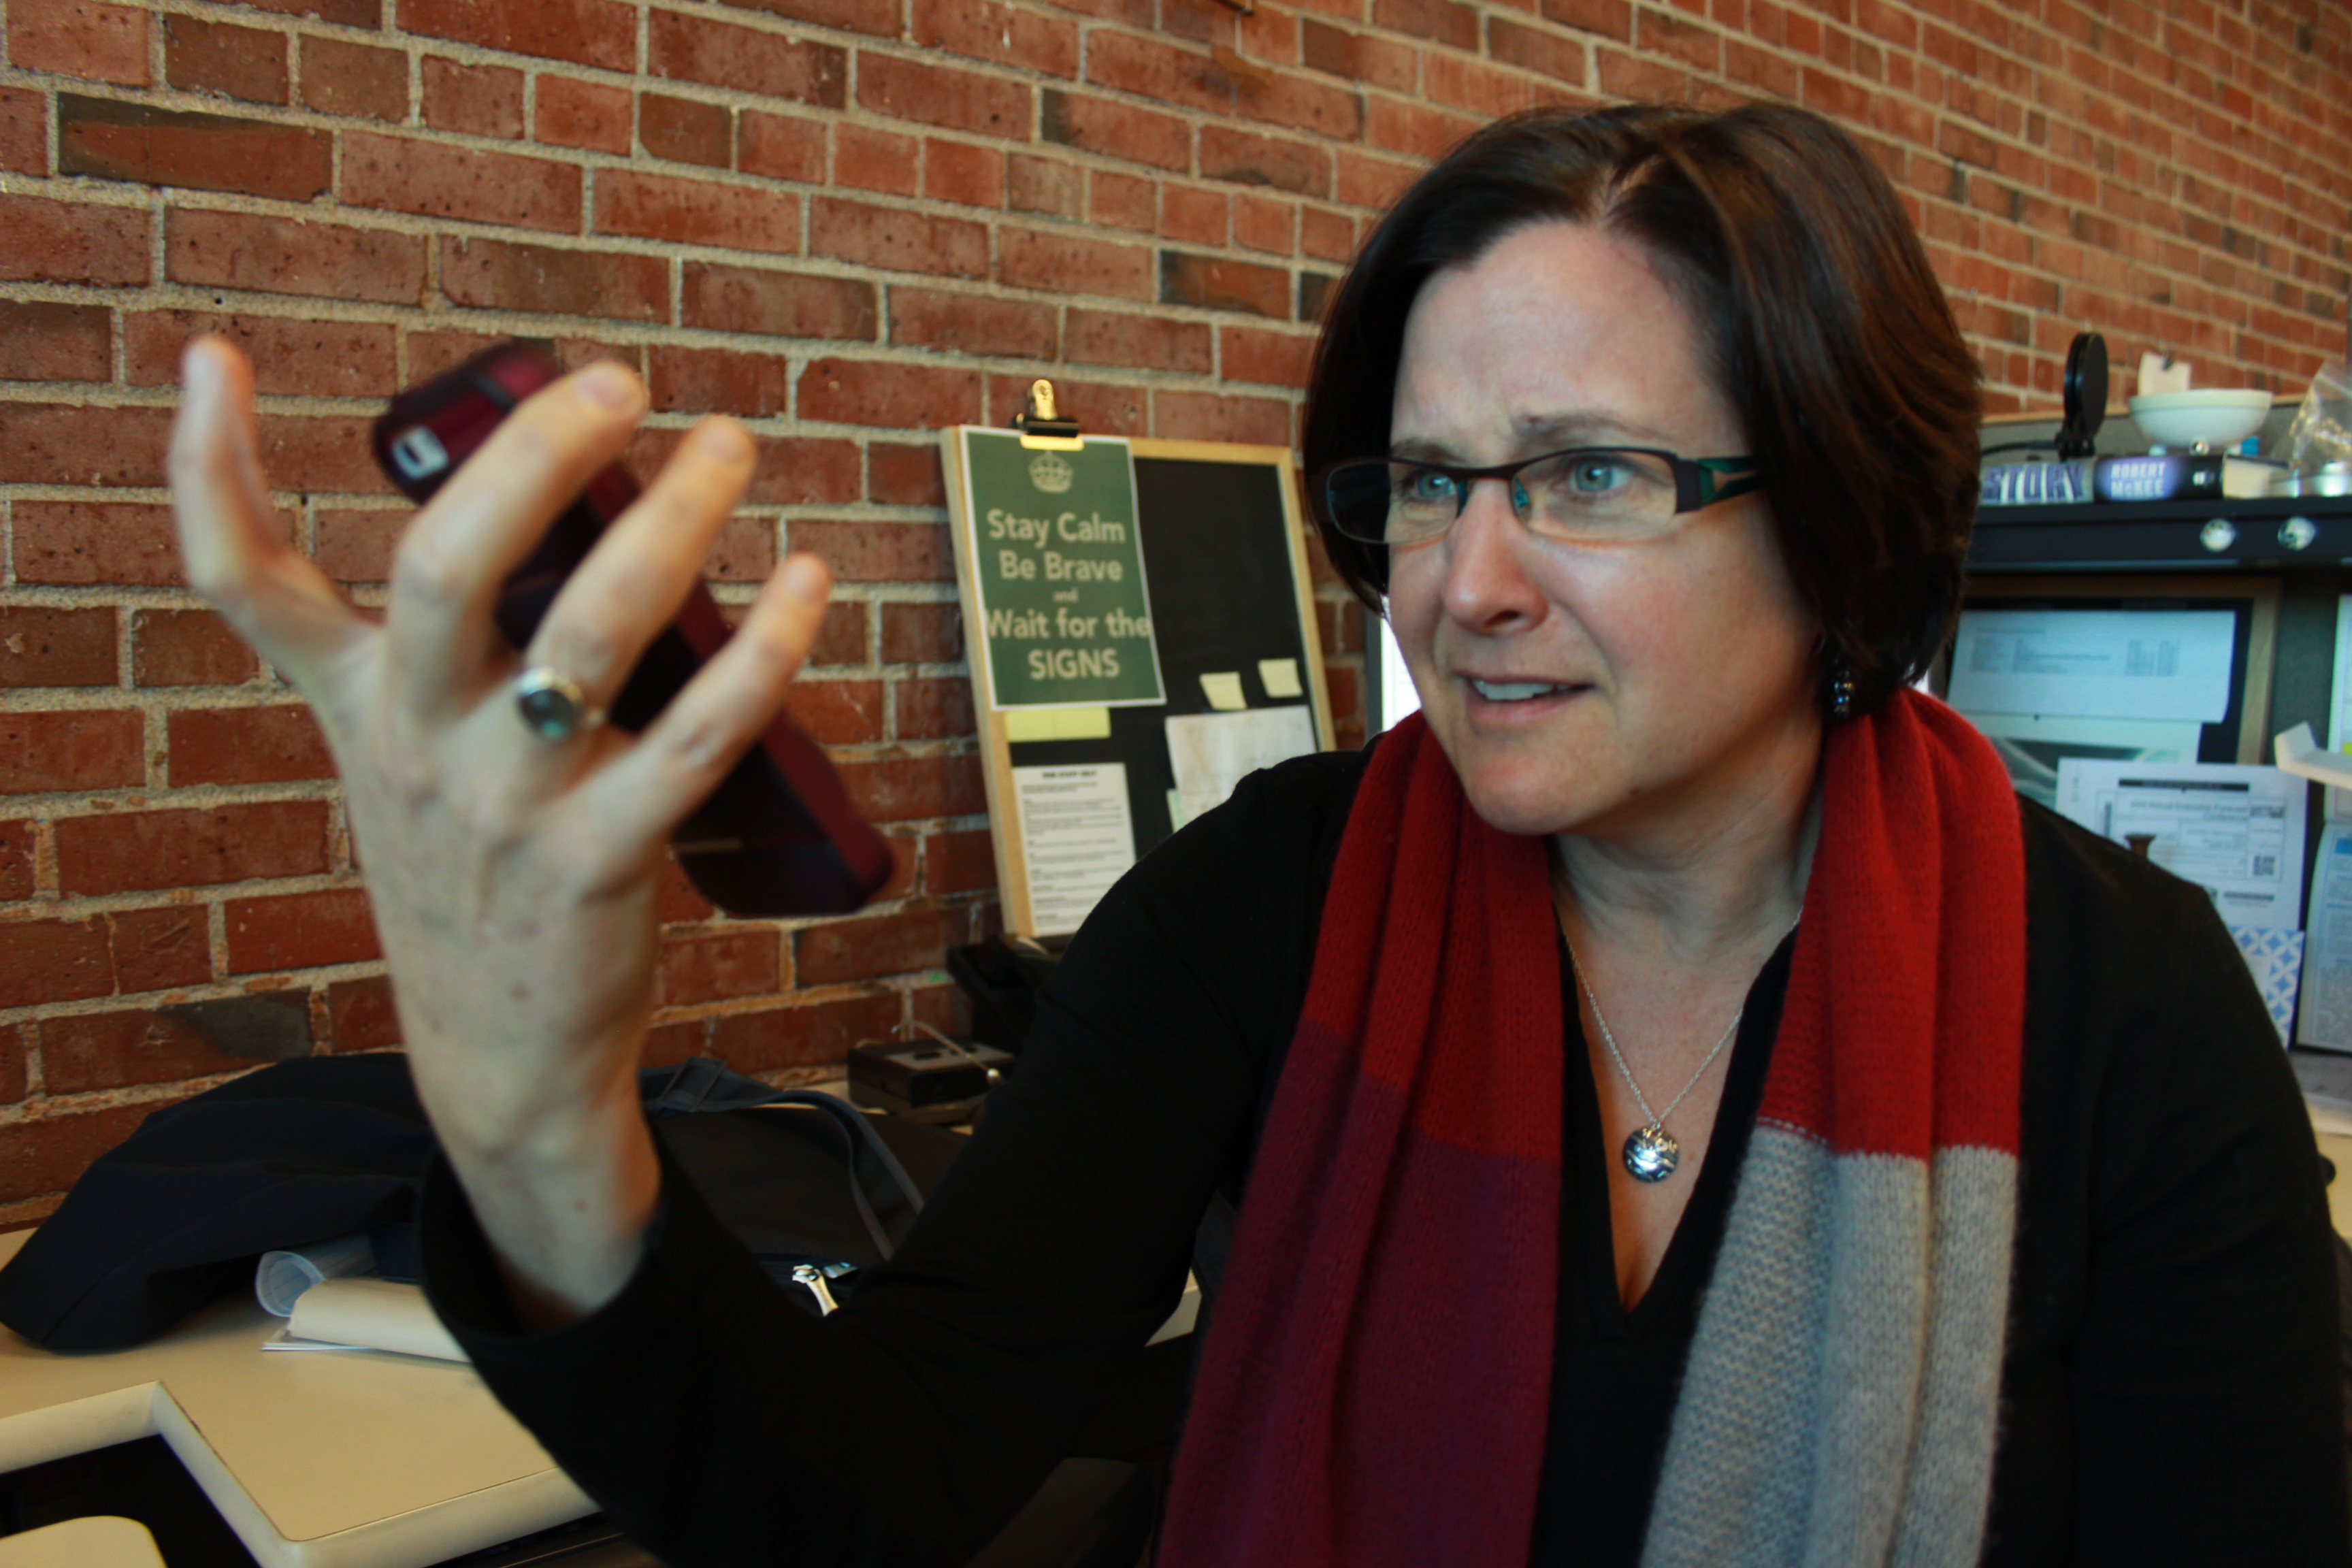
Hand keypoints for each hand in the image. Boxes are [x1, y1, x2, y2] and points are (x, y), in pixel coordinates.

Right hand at [168, 337, 834, 1319]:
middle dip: (531, 454)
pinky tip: (805, 583)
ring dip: (673, 523)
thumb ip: (448, 649)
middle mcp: (417, 742)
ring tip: (731, 449)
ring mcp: (505, 805)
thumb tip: (559, 506)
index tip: (211, 356)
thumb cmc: (479, 870)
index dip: (205, 467)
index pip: (241, 581)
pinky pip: (695, 737)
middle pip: (441, 568)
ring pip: (590, 631)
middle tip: (618, 383)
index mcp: (361, 704)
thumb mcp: (421, 757)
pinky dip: (763, 650)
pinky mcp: (598, 861)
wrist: (500, 1053)